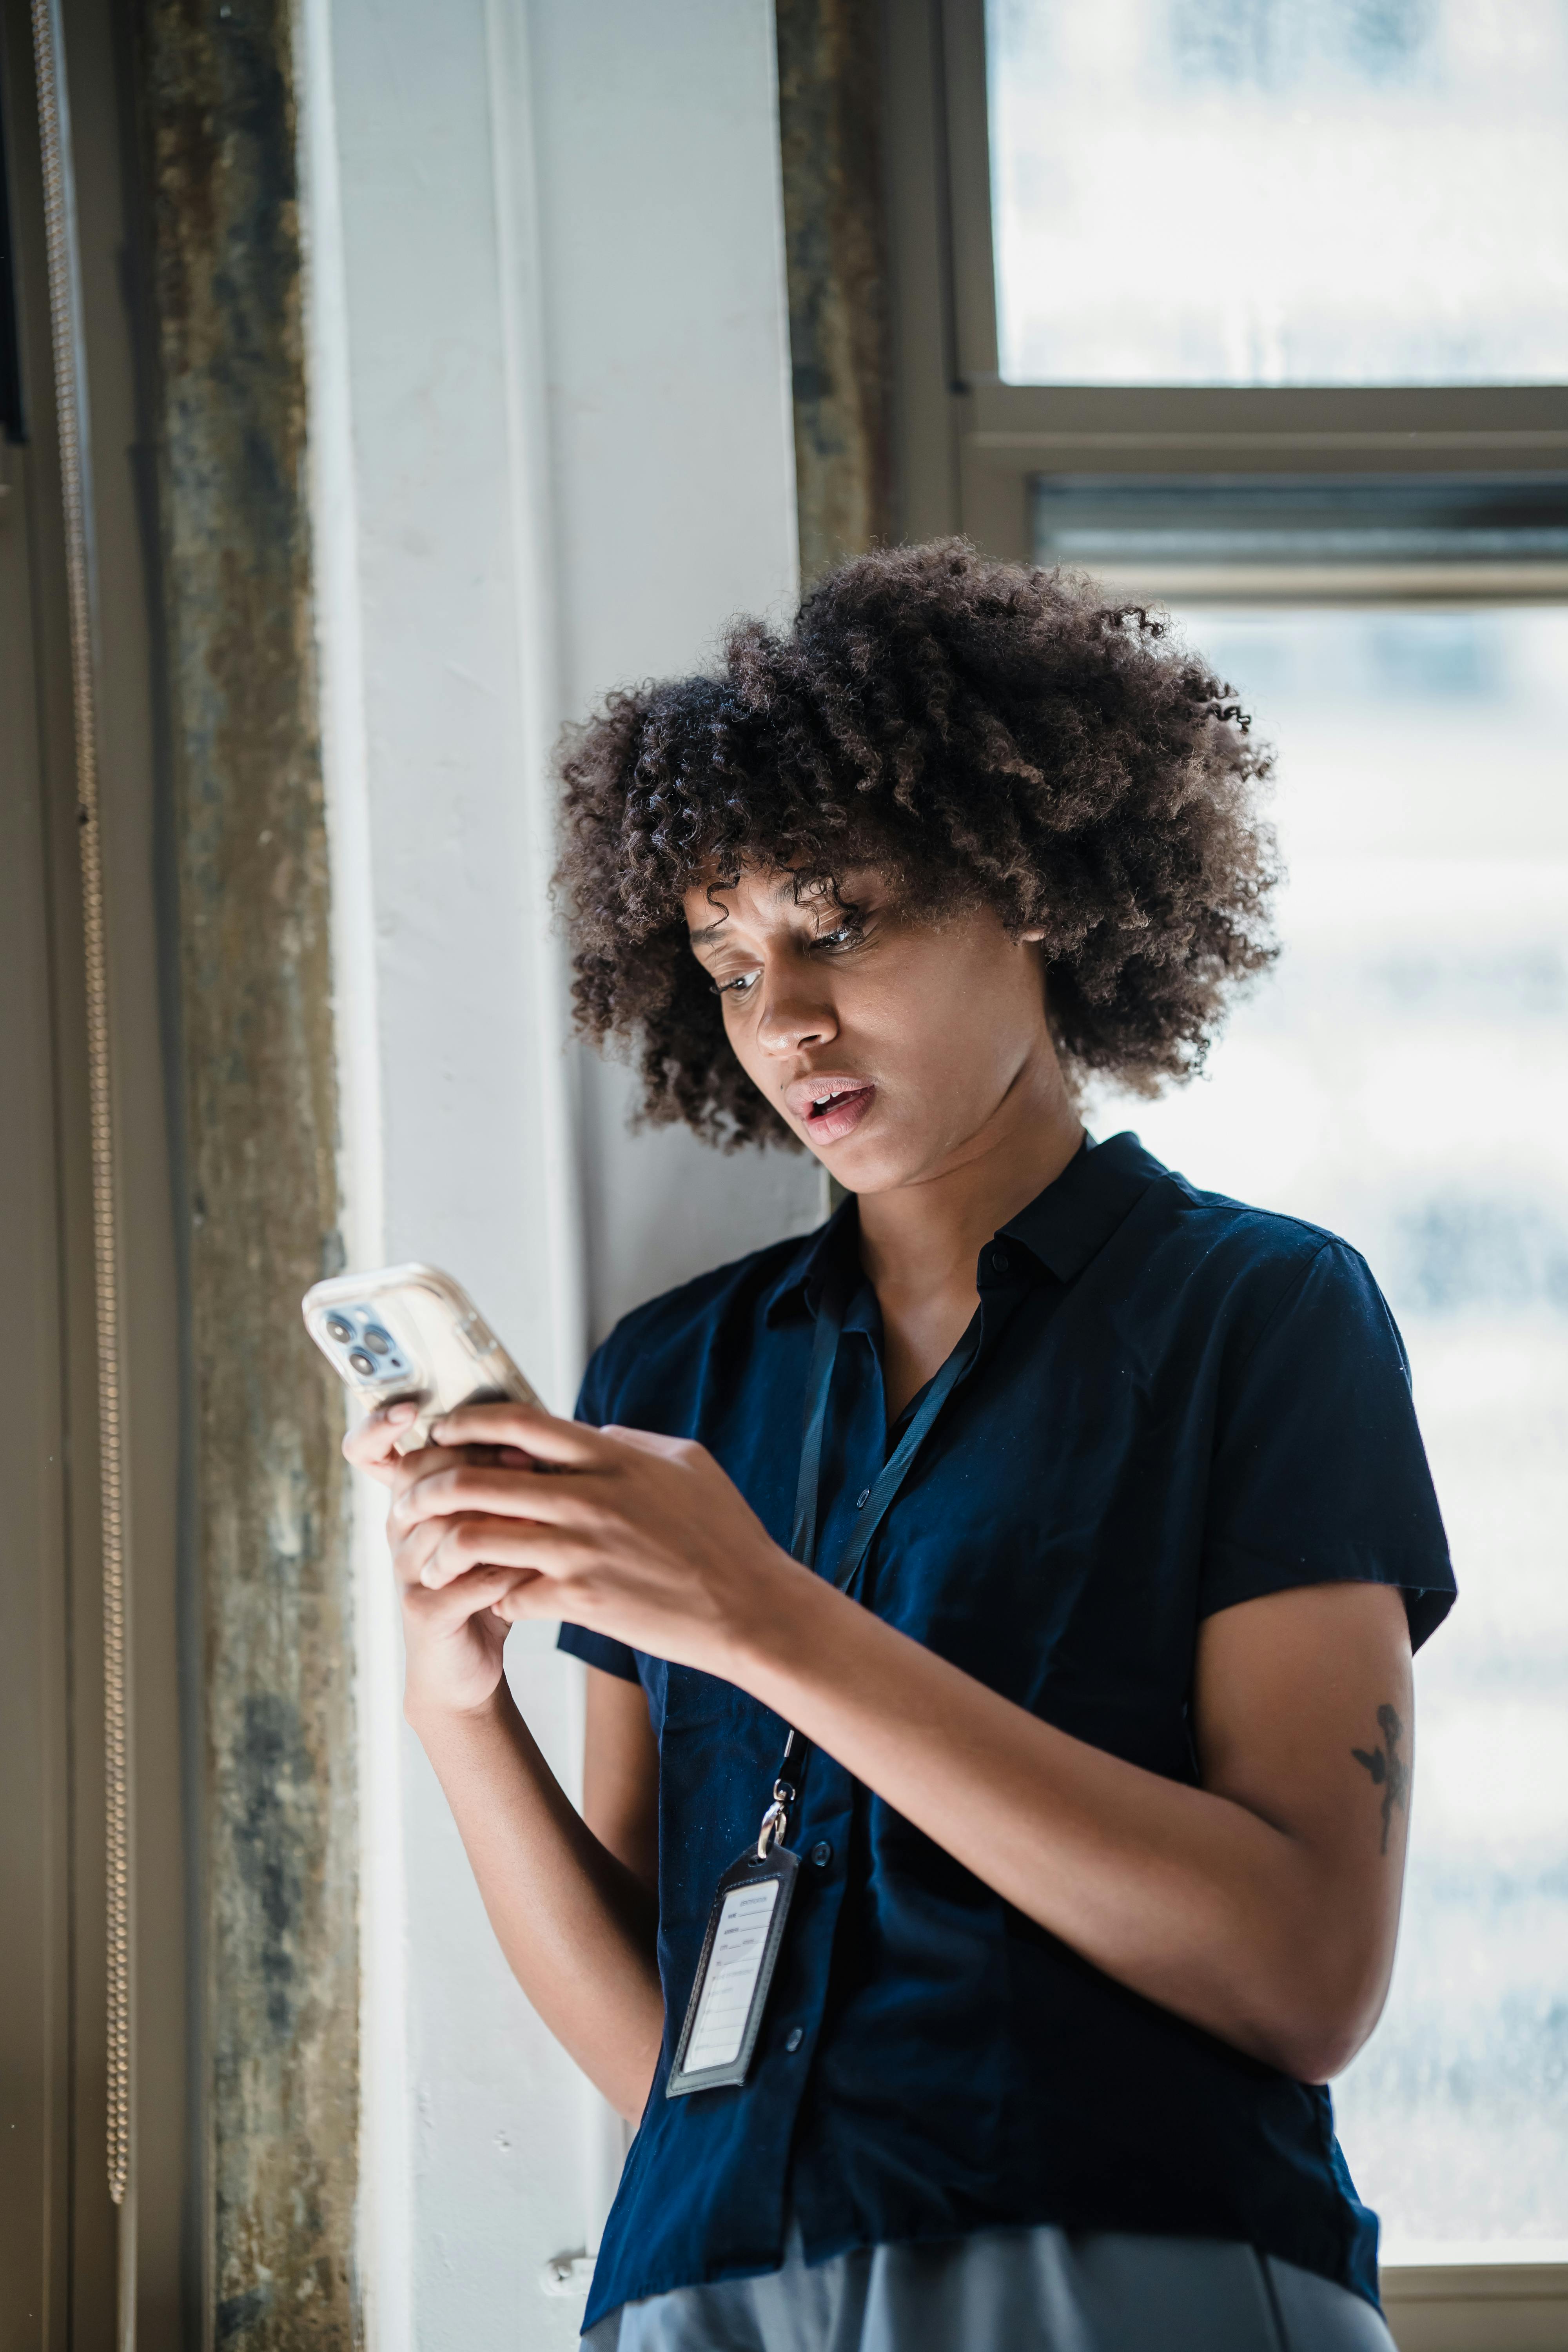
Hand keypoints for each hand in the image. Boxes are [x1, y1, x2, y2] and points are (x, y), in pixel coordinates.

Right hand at [344, 1399, 537, 1720]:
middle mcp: (399, 1531)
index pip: (369, 1453)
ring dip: (501, 1516)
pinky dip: (507, 1568)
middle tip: (524, 1461)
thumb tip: (536, 1433)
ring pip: (446, 1523)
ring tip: (542, 1514)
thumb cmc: (486, 1585)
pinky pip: (466, 1577)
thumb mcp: (490, 1526)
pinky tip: (536, 1568)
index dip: (375, 1426)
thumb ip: (498, 1482)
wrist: (467, 1668)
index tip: (406, 1407)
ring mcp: (406, 1571)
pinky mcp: (425, 1611)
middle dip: (473, 1462)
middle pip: (418, 1475)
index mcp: (410, 1502)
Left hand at [392, 1400, 806, 1677]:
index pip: (518, 1424)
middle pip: (477, 1480)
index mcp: (610, 1458)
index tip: (442, 1431)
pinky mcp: (579, 1601)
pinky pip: (508, 1593)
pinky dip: (493, 1594)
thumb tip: (589, 1431)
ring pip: (477, 1538)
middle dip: (430, 1487)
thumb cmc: (725, 1534)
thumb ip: (630, 1441)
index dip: (467, 1423)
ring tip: (432, 1555)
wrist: (749, 1608)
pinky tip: (495, 1597)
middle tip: (413, 1498)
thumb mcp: (686, 1462)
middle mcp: (587, 1499)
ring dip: (444, 1547)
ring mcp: (579, 1551)